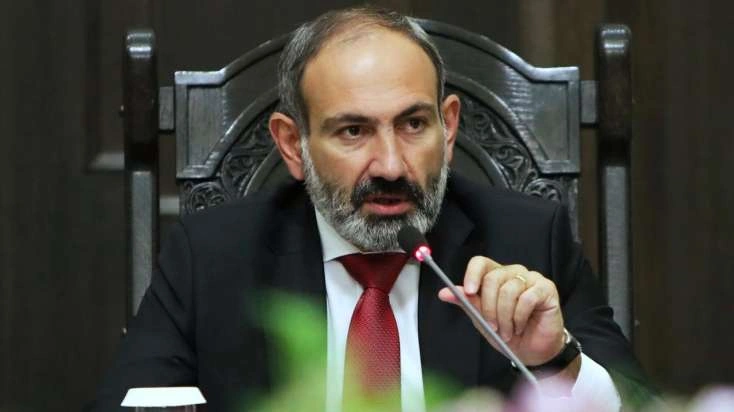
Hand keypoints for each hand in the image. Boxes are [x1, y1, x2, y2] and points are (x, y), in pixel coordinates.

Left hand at [438, 256, 564, 365]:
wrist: (533, 352)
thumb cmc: (509, 333)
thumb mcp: (482, 319)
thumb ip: (467, 303)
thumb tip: (444, 292)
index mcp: (496, 276)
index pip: (480, 263)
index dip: (472, 274)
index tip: (468, 292)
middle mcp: (513, 273)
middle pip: (492, 278)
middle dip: (489, 308)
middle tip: (493, 327)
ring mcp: (531, 278)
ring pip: (509, 290)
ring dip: (505, 317)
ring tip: (508, 331)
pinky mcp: (546, 288)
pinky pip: (527, 298)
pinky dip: (520, 317)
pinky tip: (520, 326)